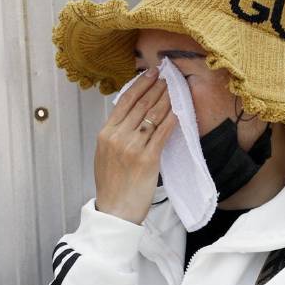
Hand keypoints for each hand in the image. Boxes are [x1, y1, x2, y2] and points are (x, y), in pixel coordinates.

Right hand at [94, 70, 176, 223]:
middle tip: (168, 77)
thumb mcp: (105, 154)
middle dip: (157, 88)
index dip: (140, 84)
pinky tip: (179, 111)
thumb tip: (130, 117)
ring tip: (175, 88)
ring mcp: (132, 147)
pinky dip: (172, 120)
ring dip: (166, 99)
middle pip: (141, 105)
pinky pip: (162, 134)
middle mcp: (118, 137)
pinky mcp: (148, 159)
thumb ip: (115, 135)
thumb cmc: (111, 184)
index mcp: (105, 133)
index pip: (125, 101)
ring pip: (152, 116)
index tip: (150, 74)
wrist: (115, 209)